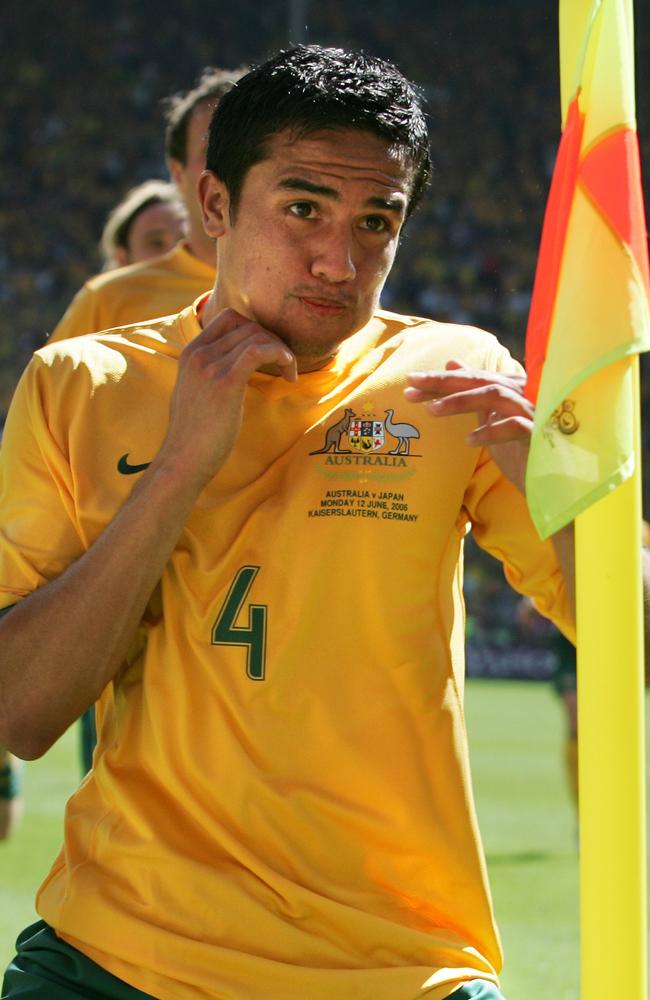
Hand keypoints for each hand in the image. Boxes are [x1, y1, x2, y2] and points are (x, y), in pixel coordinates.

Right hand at [156, 308, 296, 490]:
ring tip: (289, 375)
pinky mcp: (225, 384)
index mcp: (191, 352)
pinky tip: (289, 375)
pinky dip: (280, 356)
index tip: (269, 352)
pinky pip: (259, 351)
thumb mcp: (195, 392)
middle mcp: (198, 354)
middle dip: (273, 341)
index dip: (256, 330)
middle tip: (285, 366)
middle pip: (248, 326)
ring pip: (256, 337)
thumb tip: (234, 366)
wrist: (183, 460)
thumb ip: (209, 371)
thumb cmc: (194, 434)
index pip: (229, 318)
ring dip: (281, 351)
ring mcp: (210, 367)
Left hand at [403, 359, 533, 492]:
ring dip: (461, 402)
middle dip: (443, 383)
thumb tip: (451, 363)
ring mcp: (534, 411)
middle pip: (480, 381)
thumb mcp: (492, 418)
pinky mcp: (541, 434)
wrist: (555, 482)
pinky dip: (492, 431)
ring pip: (495, 396)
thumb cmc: (521, 449)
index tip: (410, 382)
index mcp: (511, 389)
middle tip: (410, 388)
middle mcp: (523, 394)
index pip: (471, 378)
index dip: (440, 379)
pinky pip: (515, 426)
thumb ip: (474, 392)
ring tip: (431, 412)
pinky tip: (469, 441)